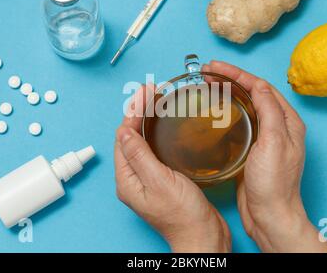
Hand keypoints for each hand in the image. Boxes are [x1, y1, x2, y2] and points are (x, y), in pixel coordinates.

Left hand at [114, 85, 230, 252]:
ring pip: (141, 141)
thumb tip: (123, 131)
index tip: (144, 93)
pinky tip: (164, 124)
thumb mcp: (159, 181)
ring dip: (146, 119)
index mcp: (127, 179)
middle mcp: (133, 178)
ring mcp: (146, 179)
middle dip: (138, 111)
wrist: (203, 237)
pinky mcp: (160, 180)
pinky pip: (153, 150)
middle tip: (150, 90)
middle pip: (130, 137)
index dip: (133, 112)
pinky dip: (156, 133)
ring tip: (155, 99)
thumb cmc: (183, 216)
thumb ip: (140, 156)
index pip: (124, 137)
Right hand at [204, 61, 326, 252]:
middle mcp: (277, 127)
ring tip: (209, 85)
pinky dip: (226, 112)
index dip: (237, 74)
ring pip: (245, 106)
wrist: (269, 215)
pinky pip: (239, 123)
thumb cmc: (274, 184)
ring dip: (228, 93)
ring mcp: (264, 138)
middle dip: (231, 79)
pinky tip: (215, 111)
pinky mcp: (252, 149)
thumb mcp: (274, 143)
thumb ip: (269, 111)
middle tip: (208, 72)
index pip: (261, 87)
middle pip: (252, 93)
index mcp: (287, 122)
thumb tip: (259, 85)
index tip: (216, 67)